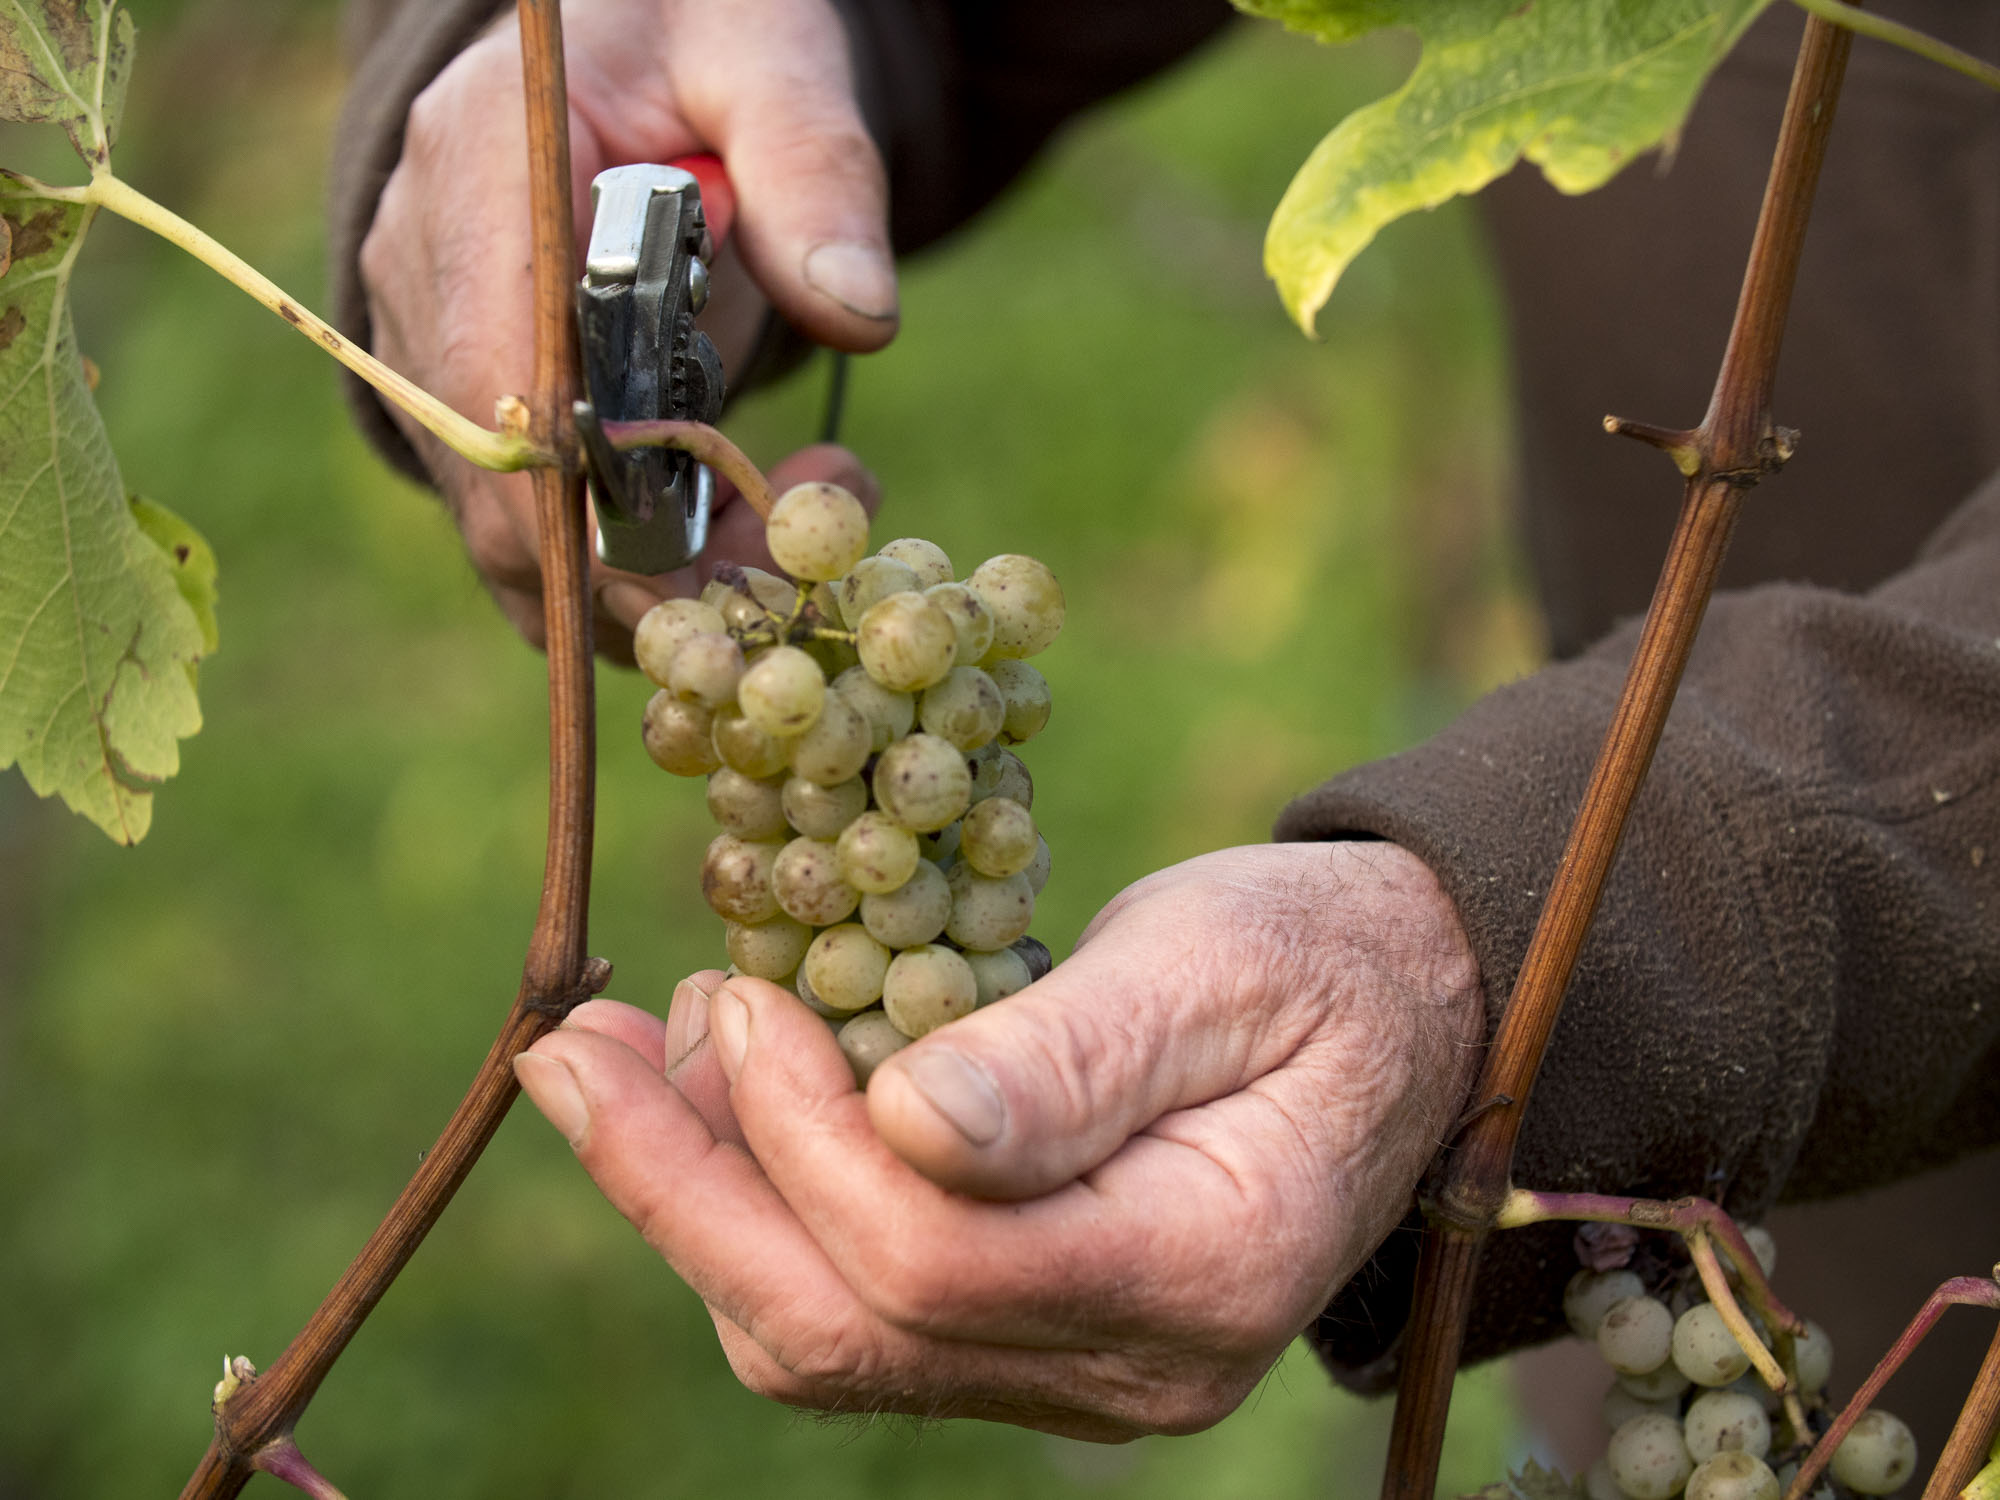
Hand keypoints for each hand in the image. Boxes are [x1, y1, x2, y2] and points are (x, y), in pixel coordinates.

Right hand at [358, 0, 895, 652]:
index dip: (584, 492)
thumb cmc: (694, 28)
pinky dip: (642, 564)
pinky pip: (541, 529)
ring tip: (799, 516)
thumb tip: (859, 314)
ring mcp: (434, 343)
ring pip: (517, 534)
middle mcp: (426, 264)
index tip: (710, 550)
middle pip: (500, 486)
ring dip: (662, 574)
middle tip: (805, 536)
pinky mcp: (475, 400)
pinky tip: (745, 524)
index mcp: (482, 160)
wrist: (632, 40)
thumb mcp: (769, 56)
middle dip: (651, 561)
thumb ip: (814, 165)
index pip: (494, 369)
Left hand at [513, 842, 1484, 1437]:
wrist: (1398, 1016)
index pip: (936, 1259)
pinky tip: (715, 1096)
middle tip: (567, 1055)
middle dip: (678, 1192)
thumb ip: (1076, 1053)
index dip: (799, 1137)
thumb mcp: (1218, 963)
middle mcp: (1133, 1369)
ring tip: (617, 1060)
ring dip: (697, 1202)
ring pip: (833, 1342)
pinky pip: (860, 1313)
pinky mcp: (1035, 1339)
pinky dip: (762, 1210)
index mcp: (1203, 1272)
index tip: (728, 998)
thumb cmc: (1318, 962)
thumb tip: (909, 1116)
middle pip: (849, 1331)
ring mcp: (1081, 1375)